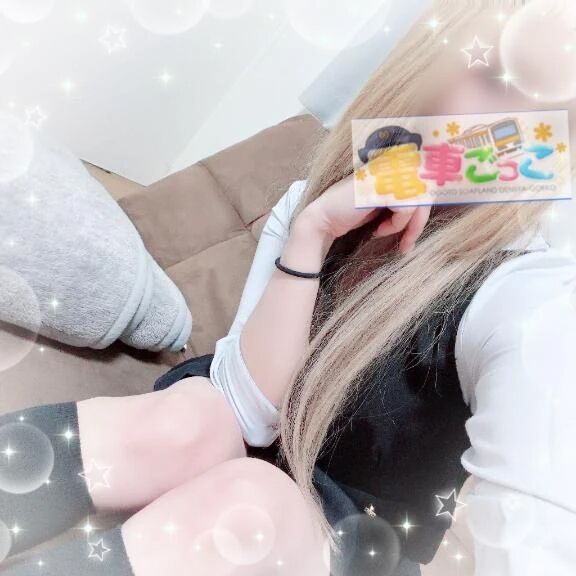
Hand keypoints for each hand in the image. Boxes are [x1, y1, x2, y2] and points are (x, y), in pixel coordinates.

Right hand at [300, 172, 430, 253]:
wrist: (325, 220)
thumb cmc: (352, 214)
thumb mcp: (384, 205)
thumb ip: (405, 200)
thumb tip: (432, 204)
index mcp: (393, 166)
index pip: (427, 181)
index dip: (426, 207)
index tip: (415, 231)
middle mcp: (393, 164)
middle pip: (427, 191)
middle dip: (419, 222)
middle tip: (407, 244)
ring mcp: (387, 173)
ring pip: (420, 201)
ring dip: (407, 226)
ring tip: (387, 234)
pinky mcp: (382, 185)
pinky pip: (406, 208)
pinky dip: (396, 224)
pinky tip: (379, 230)